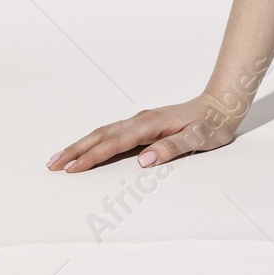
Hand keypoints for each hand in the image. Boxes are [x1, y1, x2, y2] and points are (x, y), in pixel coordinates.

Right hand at [46, 90, 245, 172]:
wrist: (222, 105)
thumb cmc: (212, 125)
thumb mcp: (199, 139)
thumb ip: (172, 148)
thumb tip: (143, 160)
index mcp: (151, 124)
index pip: (115, 143)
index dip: (92, 156)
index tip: (72, 169)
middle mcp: (141, 120)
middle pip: (101, 135)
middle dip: (76, 150)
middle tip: (52, 164)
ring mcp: (140, 120)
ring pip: (104, 132)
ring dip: (81, 145)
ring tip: (59, 158)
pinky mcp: (142, 123)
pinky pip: (112, 132)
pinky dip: (94, 140)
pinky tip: (85, 148)